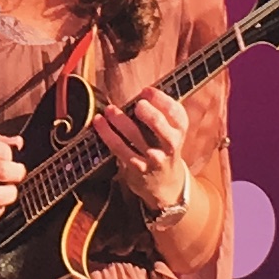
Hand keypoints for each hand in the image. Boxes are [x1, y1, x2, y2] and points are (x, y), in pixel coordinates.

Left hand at [91, 81, 195, 223]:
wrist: (167, 187)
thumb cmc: (165, 152)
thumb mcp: (172, 135)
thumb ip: (161, 116)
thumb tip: (142, 94)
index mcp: (179, 133)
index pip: (177, 114)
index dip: (162, 100)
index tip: (147, 91)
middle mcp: (168, 146)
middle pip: (160, 125)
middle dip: (148, 113)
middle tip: (137, 104)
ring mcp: (152, 158)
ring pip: (135, 136)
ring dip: (120, 120)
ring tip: (110, 109)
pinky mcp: (136, 168)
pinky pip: (119, 148)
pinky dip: (107, 134)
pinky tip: (99, 122)